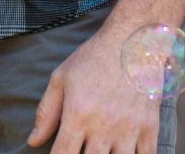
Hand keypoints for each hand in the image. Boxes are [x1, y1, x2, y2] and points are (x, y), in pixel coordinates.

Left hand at [28, 30, 162, 153]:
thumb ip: (46, 112)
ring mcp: (129, 129)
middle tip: (82, 149)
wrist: (132, 42)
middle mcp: (104, 125)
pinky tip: (124, 152)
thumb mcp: (61, 79)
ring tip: (101, 150)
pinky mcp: (150, 127)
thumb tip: (34, 140)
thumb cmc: (93, 59)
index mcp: (78, 114)